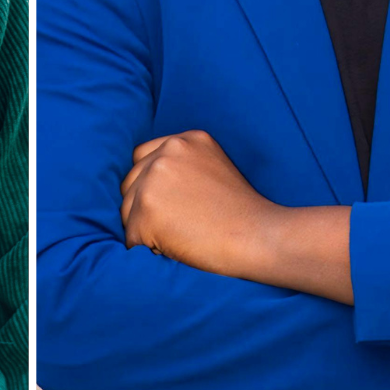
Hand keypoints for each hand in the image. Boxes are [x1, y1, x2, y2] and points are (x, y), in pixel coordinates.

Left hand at [121, 130, 274, 274]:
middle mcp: (166, 153)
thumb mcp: (214, 168)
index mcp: (185, 140)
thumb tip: (142, 183)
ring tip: (178, 238)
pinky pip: (131, 236)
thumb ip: (180, 166)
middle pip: (130, 184)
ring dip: (144, 228)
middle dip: (144, 208)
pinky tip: (173, 250)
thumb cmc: (243, 214)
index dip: (150, 187)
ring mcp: (154, 181)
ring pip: (127, 210)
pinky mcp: (147, 212)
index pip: (142, 159)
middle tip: (177, 227)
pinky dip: (145, 248)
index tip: (169, 206)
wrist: (262, 238)